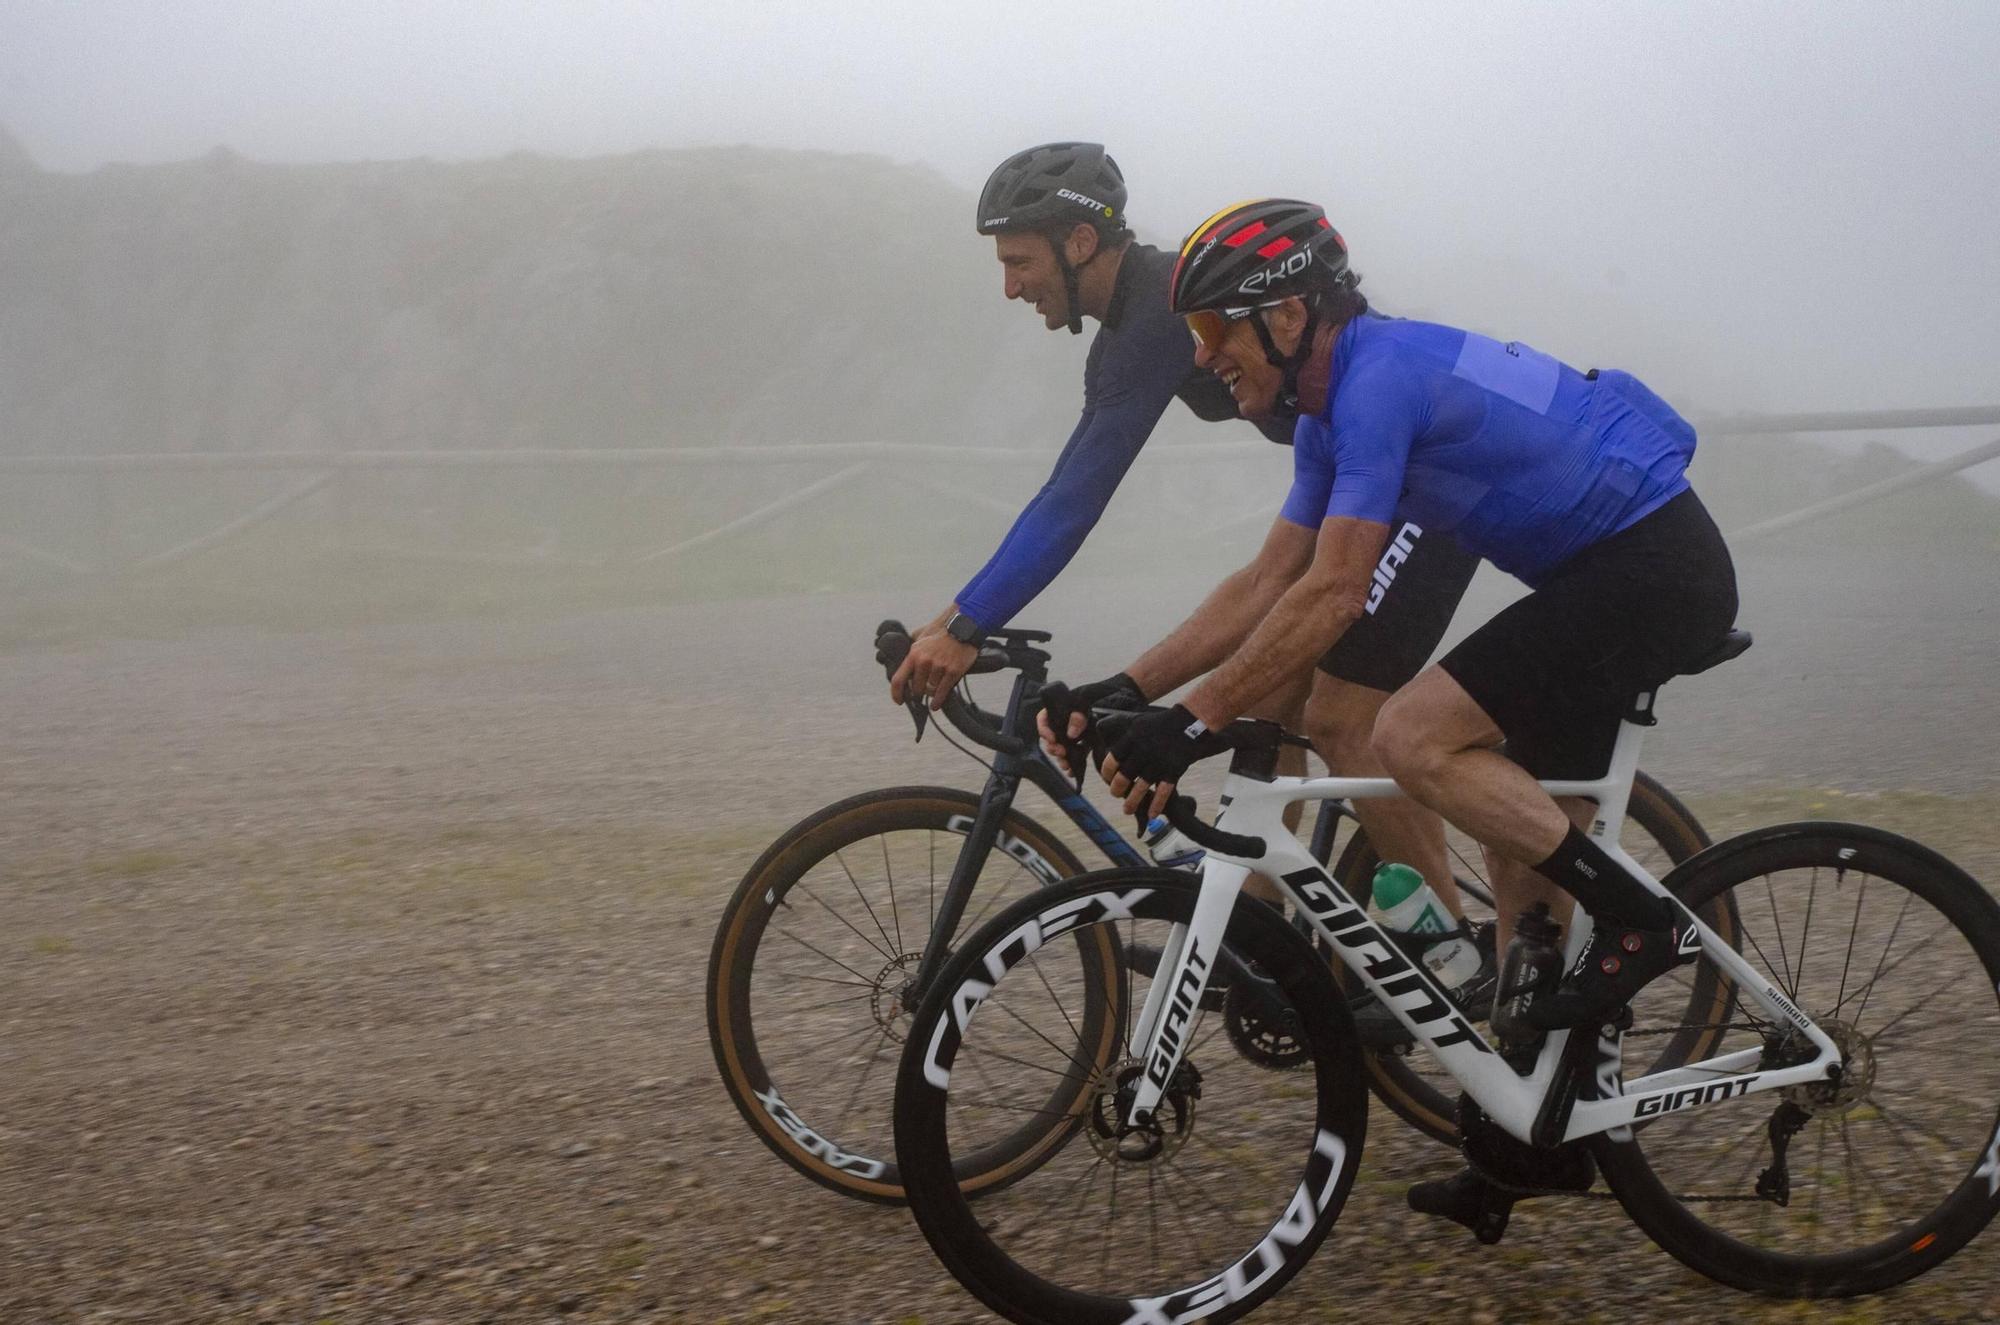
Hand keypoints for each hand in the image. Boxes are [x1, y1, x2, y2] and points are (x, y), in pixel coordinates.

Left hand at [890, 631, 977, 709]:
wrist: (963, 628)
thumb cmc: (941, 634)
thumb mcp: (920, 638)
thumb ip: (911, 652)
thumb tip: (904, 665)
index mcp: (914, 654)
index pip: (899, 679)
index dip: (896, 693)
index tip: (899, 700)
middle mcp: (925, 661)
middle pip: (916, 688)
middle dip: (918, 692)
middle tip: (921, 692)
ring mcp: (939, 667)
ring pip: (930, 690)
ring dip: (931, 693)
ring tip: (934, 689)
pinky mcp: (953, 671)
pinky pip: (942, 692)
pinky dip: (938, 701)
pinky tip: (935, 705)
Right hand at [1035, 673, 1144, 773]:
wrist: (1124, 694)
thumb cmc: (1104, 691)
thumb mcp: (1089, 698)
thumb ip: (1079, 714)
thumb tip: (1071, 734)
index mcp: (1062, 707)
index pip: (1044, 718)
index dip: (1044, 729)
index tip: (1052, 738)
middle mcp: (1066, 720)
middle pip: (1051, 736)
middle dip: (1054, 747)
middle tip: (1062, 753)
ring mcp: (1075, 731)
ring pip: (1061, 747)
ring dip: (1061, 758)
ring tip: (1067, 765)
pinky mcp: (1085, 741)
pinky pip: (1075, 753)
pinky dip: (1072, 762)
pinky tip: (1073, 770)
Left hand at [1101, 704, 1218, 818]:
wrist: (1189, 723)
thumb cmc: (1160, 724)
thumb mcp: (1137, 722)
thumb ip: (1122, 732)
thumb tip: (1100, 732)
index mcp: (1132, 738)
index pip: (1113, 759)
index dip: (1107, 773)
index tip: (1107, 779)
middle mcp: (1143, 751)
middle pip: (1124, 776)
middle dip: (1117, 789)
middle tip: (1115, 794)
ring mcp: (1159, 762)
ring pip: (1141, 788)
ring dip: (1132, 802)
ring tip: (1127, 810)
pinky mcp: (1174, 770)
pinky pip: (1163, 792)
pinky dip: (1156, 805)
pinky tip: (1151, 815)